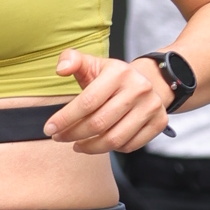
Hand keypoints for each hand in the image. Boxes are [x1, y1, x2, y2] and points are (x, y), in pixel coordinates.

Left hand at [44, 49, 169, 153]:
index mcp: (119, 72)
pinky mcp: (159, 122)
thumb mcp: (92, 64)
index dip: (65, 118)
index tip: (50, 129)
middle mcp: (138, 88)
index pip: (87, 101)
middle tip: (60, 138)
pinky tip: (100, 143)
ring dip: (90, 147)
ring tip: (77, 145)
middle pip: (99, 123)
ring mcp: (151, 106)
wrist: (148, 82)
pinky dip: (111, 149)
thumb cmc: (111, 78)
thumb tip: (61, 68)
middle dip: (73, 134)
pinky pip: (129, 145)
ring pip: (114, 139)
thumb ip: (72, 60)